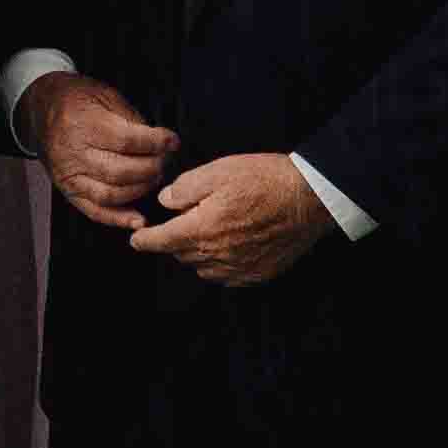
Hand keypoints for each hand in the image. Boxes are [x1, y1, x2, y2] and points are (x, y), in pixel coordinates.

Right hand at [19, 73, 177, 233]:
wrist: (42, 108)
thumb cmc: (76, 99)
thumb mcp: (105, 95)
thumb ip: (132, 119)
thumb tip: (158, 143)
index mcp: (82, 123)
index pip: (127, 141)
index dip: (155, 143)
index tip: (172, 142)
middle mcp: (73, 152)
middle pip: (121, 171)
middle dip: (152, 168)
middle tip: (164, 160)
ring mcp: (68, 174)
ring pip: (111, 194)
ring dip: (140, 190)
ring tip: (153, 177)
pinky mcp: (68, 189)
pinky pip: (94, 211)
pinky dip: (118, 219)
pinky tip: (138, 218)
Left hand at [129, 150, 334, 287]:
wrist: (311, 198)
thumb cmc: (266, 180)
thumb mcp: (218, 171)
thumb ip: (184, 188)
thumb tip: (165, 201)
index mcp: (202, 229)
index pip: (161, 241)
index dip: (144, 240)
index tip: (136, 240)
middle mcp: (217, 255)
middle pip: (180, 254)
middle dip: (173, 240)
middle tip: (180, 222)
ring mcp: (239, 268)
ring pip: (202, 267)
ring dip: (196, 253)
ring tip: (206, 232)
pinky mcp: (258, 273)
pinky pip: (227, 276)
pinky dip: (220, 265)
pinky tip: (227, 247)